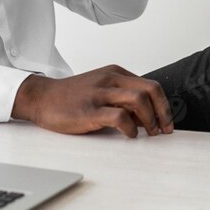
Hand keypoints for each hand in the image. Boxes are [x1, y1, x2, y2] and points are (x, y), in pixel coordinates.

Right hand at [11, 65, 174, 137]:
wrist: (42, 97)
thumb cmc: (71, 97)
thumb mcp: (100, 89)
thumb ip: (122, 98)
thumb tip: (147, 117)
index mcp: (115, 73)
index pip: (150, 85)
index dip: (163, 105)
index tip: (167, 121)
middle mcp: (110, 79)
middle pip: (150, 89)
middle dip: (163, 111)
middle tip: (165, 129)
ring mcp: (100, 94)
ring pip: (138, 100)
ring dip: (150, 119)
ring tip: (150, 133)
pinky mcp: (90, 110)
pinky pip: (119, 116)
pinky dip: (131, 128)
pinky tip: (130, 135)